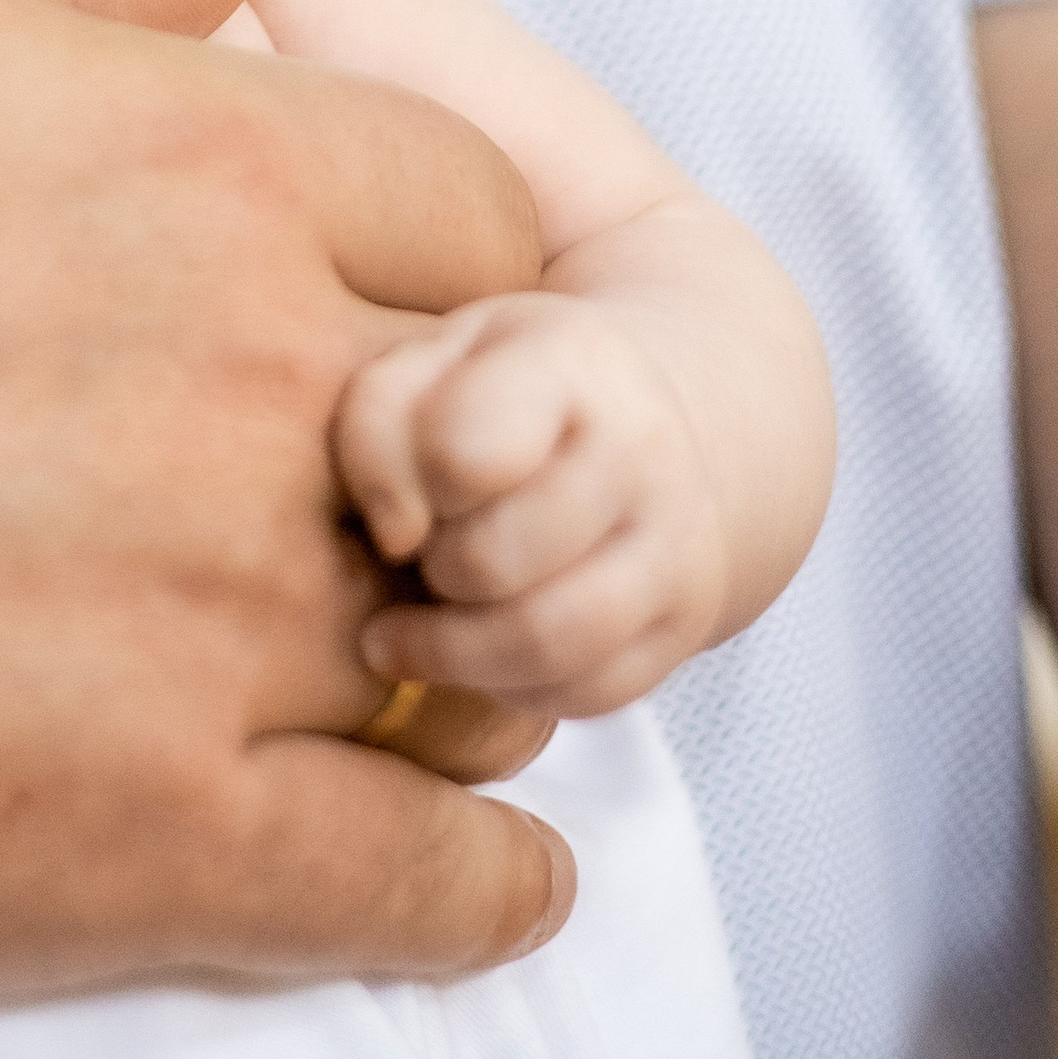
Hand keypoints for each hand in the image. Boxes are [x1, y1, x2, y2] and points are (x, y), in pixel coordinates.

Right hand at [0, 0, 562, 1058]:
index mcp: (196, 159)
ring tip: (404, 690)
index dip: (425, 257)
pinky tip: (479, 893)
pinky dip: (473, 899)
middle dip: (450, 455)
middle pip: (490, 425)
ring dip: (449, 667)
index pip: (463, 204)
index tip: (365, 308)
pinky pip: (415, 893)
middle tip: (378, 500)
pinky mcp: (162, 846)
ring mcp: (223, 622)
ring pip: (459, 658)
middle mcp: (252, 377)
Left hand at [338, 292, 730, 715]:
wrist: (641, 425)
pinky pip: (580, 693)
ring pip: (543, 642)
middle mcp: (641, 453)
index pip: (468, 453)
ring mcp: (675, 546)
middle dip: (433, 568)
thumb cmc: (496, 396)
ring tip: (418, 624)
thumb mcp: (423, 365)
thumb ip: (376, 423)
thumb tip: (397, 537)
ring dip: (454, 648)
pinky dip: (508, 686)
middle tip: (420, 554)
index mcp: (567, 365)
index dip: (410, 486)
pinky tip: (478, 650)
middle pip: (493, 561)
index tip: (406, 490)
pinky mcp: (681, 628)